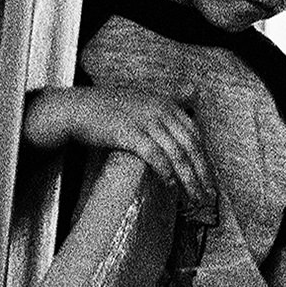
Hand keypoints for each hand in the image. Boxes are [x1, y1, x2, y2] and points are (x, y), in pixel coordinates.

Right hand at [23, 84, 216, 213]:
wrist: (75, 108)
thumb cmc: (108, 107)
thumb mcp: (144, 98)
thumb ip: (170, 99)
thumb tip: (196, 90)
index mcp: (166, 103)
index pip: (195, 133)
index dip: (204, 157)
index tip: (210, 177)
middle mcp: (160, 110)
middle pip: (191, 145)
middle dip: (202, 172)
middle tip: (209, 193)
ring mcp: (145, 121)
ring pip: (176, 153)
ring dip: (188, 178)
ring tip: (194, 196)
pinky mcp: (129, 133)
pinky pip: (154, 155)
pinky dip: (165, 170)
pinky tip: (170, 184)